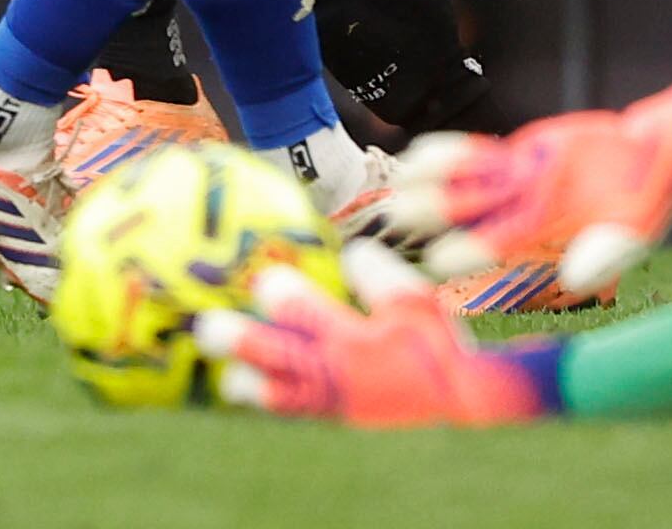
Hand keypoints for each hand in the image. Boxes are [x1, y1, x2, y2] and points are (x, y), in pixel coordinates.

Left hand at [195, 249, 549, 426]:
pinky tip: (263, 394)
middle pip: (282, 360)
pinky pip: (300, 413)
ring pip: (283, 398)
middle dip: (243, 344)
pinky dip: (277, 402)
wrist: (463, 403)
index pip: (309, 316)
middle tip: (207, 330)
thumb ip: (382, 278)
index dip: (282, 297)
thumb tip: (353, 251)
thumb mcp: (418, 303)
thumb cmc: (438, 347)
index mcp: (357, 343)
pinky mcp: (344, 420)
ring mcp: (339, 404)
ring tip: (230, 379)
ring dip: (253, 385)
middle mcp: (340, 376)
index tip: (261, 277)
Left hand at [379, 71, 671, 294]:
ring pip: (467, 186)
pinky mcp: (523, 156)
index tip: (436, 260)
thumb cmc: (650, 198)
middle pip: (469, 218)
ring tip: (396, 184)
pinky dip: (451, 155)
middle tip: (393, 220)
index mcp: (548, 239)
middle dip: (433, 220)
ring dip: (431, 188)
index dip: (467, 253)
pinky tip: (419, 154)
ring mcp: (519, 185)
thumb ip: (609, 252)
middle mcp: (525, 215)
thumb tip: (577, 278)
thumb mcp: (638, 228)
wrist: (654, 154)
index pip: (499, 248)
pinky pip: (480, 156)